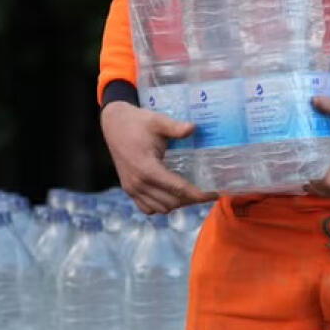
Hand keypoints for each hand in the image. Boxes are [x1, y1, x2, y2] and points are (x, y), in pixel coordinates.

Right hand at [100, 101, 216, 213]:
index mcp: (147, 168)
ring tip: (192, 193)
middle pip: (172, 202)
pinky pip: (148, 208)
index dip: (198, 194)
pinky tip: (173, 195)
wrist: (114, 124)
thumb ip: (175, 127)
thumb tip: (193, 128)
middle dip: (191, 199)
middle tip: (207, 191)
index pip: (178, 188)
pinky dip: (162, 206)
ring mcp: (132, 188)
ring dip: (178, 203)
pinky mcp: (128, 190)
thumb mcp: (158, 121)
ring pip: (161, 208)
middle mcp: (138, 183)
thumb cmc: (138, 122)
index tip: (215, 193)